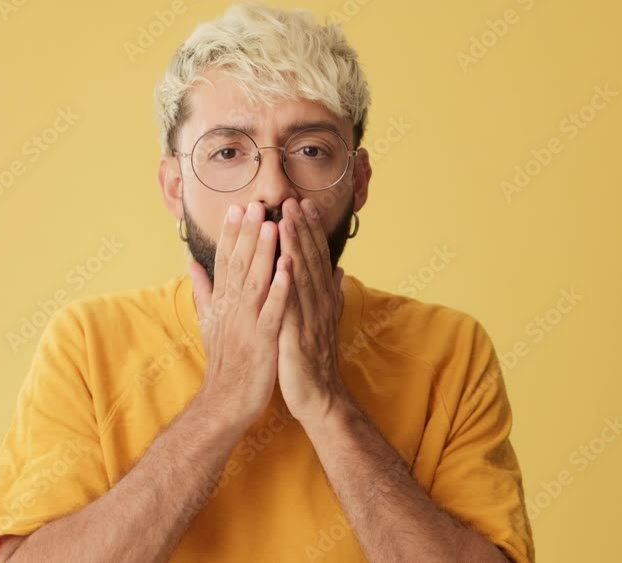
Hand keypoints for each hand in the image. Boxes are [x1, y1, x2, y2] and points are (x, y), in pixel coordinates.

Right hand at [188, 202, 290, 429]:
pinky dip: (279, 289)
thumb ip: (203, 290)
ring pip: (255, 282)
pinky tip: (287, 268)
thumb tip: (191, 263)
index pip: (226, 262)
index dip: (232, 234)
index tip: (238, 208)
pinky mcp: (262, 340)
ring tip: (271, 226)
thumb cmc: (224, 361)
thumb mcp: (208, 322)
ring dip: (262, 253)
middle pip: (239, 265)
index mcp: (223, 303)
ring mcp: (246, 323)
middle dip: (247, 234)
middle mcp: (232, 308)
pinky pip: (272, 310)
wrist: (225, 402)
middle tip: (255, 205)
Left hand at [277, 198, 350, 423]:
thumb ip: (331, 294)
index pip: (315, 258)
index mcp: (321, 299)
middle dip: (300, 228)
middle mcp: (318, 304)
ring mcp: (309, 318)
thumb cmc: (316, 360)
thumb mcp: (325, 322)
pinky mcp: (296, 336)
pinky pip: (291, 305)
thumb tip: (339, 270)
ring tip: (284, 219)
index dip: (310, 230)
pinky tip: (282, 263)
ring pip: (301, 276)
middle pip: (309, 260)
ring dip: (294, 246)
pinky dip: (287, 283)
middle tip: (292, 199)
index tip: (302, 204)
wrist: (320, 397)